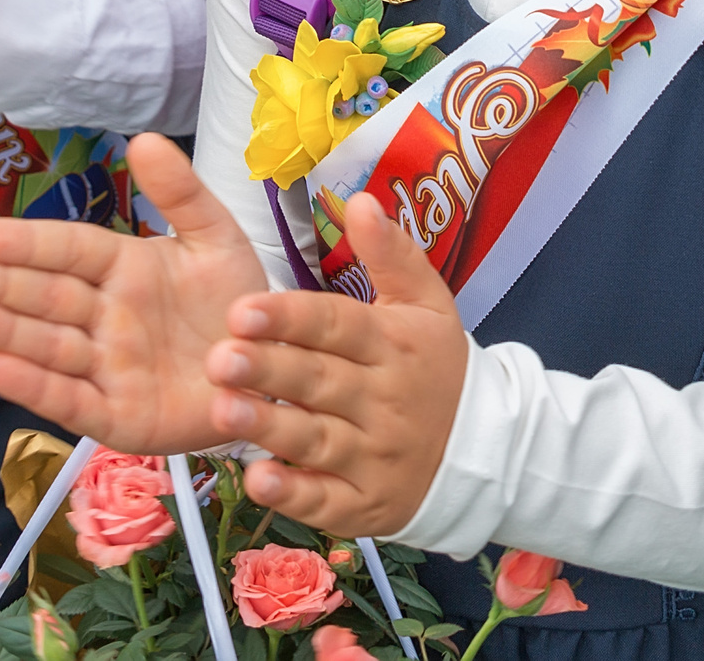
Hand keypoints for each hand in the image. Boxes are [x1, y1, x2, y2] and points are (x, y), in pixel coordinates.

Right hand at [0, 134, 269, 453]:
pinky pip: (73, 400)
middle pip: (44, 297)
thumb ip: (181, 193)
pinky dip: (36, 387)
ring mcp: (109, 368)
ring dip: (3, 332)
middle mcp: (106, 318)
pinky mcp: (120, 417)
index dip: (23, 244)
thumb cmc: (236, 303)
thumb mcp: (216, 239)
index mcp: (123, 269)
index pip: (65, 251)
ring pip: (48, 346)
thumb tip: (143, 139)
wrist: (273, 369)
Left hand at [204, 195, 467, 535]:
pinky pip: (325, 501)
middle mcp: (384, 400)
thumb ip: (391, 252)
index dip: (290, 317)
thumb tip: (360, 199)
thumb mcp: (428, 302)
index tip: (242, 309)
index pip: (337, 326)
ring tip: (222, 412)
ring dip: (268, 428)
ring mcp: (374, 456)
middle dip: (269, 369)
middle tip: (218, 357)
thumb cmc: (437, 366)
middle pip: (319, 381)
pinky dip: (292, 495)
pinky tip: (257, 480)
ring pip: (316, 440)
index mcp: (393, 343)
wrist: (485, 450)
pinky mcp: (365, 504)